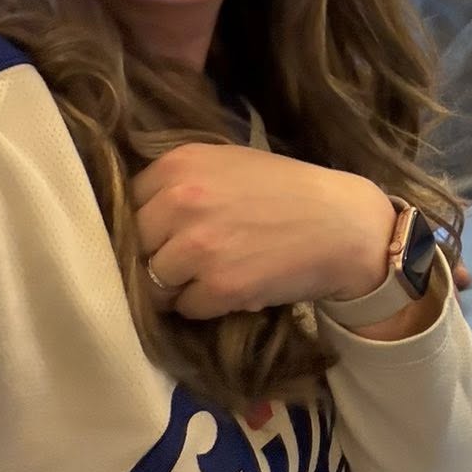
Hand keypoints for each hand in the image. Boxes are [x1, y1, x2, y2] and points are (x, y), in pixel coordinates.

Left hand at [133, 143, 395, 318]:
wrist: (346, 225)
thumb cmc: (289, 192)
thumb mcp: (231, 164)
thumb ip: (182, 181)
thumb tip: (132, 217)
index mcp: (180, 164)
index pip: (126, 206)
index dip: (147, 224)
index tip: (168, 233)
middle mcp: (181, 201)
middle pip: (133, 247)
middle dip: (157, 257)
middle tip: (193, 259)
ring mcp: (197, 246)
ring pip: (153, 283)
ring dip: (178, 286)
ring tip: (215, 273)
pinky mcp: (218, 286)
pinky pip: (186, 308)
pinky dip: (206, 305)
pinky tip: (235, 286)